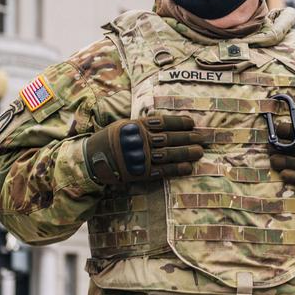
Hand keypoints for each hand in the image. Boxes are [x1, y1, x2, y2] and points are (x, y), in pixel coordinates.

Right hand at [84, 115, 202, 183]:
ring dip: (186, 153)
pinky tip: (188, 167)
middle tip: (203, 138)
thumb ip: (143, 124)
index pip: (163, 122)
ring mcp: (141, 157)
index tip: (192, 123)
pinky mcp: (141, 173)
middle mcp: (141, 141)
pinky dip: (176, 169)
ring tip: (200, 152)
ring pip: (168, 154)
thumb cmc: (110, 140)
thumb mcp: (124, 125)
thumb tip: (163, 121)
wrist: (92, 160)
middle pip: (170, 138)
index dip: (180, 123)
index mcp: (137, 126)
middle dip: (188, 138)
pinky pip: (162, 171)